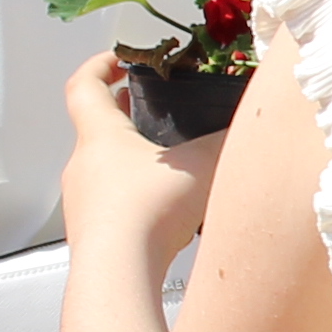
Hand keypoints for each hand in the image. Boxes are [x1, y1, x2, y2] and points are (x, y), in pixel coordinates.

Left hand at [59, 46, 227, 260]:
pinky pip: (109, 206)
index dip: (100, 65)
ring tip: (166, 168)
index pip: (84, 84)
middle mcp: (83, 165)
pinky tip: (162, 213)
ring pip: (103, 169)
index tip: (120, 59)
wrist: (116, 273)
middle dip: (126, 116)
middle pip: (96, 128)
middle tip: (153, 112)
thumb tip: (248, 128)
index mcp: (99, 135)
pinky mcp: (90, 234)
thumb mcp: (199, 166)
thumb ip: (225, 142)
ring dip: (129, 161)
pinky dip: (132, 199)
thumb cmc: (144, 212)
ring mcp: (82, 202)